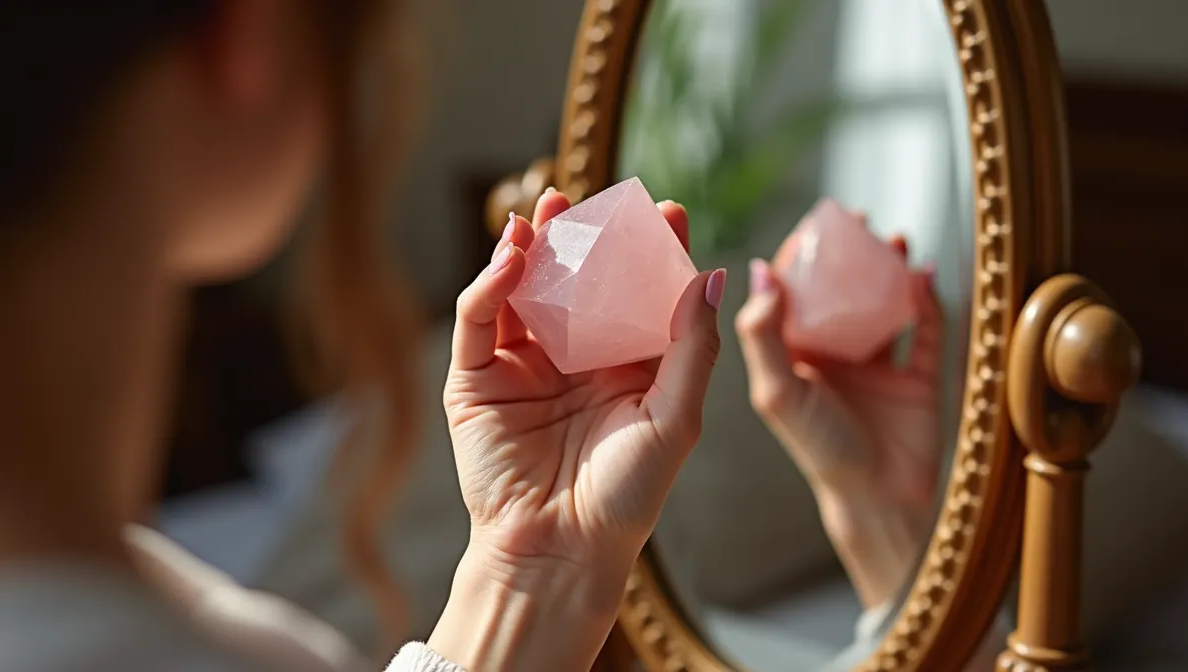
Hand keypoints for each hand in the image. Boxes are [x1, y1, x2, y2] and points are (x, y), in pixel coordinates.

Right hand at [430, 190, 722, 670]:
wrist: (561, 551)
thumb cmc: (626, 497)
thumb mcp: (675, 418)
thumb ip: (693, 347)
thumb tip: (711, 275)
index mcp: (624, 368)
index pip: (636, 294)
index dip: (650, 251)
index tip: (667, 211)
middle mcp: (572, 360)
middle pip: (575, 282)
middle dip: (581, 238)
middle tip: (589, 199)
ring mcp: (521, 367)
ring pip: (522, 291)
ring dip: (530, 248)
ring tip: (546, 210)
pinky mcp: (475, 380)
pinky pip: (479, 320)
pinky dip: (490, 284)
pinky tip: (512, 257)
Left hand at [735, 227, 941, 607]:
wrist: (878, 500)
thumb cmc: (818, 450)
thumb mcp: (777, 392)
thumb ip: (762, 335)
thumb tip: (760, 271)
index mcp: (794, 356)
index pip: (794, 295)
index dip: (802, 258)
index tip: (813, 225)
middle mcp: (834, 355)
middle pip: (841, 291)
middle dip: (848, 253)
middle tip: (856, 216)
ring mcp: (878, 364)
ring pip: (883, 303)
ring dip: (888, 269)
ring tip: (891, 238)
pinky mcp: (918, 376)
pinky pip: (927, 329)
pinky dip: (927, 300)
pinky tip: (924, 273)